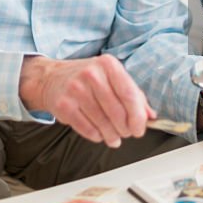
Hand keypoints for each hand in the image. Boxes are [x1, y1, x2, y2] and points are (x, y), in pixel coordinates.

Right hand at [18, 55, 152, 147]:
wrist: (52, 78)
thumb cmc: (87, 78)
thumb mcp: (111, 77)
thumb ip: (133, 95)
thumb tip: (150, 116)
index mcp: (108, 64)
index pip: (129, 94)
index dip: (137, 116)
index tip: (140, 129)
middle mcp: (91, 74)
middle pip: (117, 112)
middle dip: (125, 129)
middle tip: (126, 133)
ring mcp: (76, 89)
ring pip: (103, 123)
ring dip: (112, 136)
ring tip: (114, 137)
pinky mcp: (64, 105)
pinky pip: (88, 130)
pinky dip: (97, 136)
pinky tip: (98, 133)